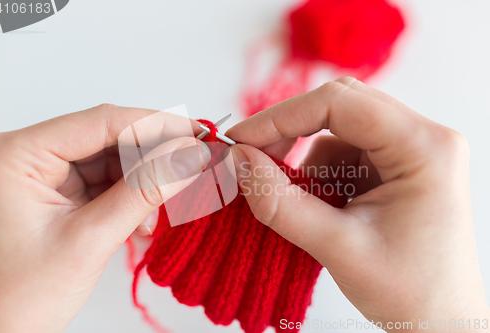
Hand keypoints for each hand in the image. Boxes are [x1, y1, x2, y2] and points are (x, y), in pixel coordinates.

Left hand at [0, 104, 209, 332]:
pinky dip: (129, 196)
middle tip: (194, 163)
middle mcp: (25, 157)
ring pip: (108, 160)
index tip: (197, 133)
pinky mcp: (53, 195)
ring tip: (166, 203)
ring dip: (143, 180)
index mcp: (16, 156)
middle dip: (153, 155)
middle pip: (106, 138)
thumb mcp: (90, 240)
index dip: (157, 125)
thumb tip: (190, 155)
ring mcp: (39, 176)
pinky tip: (143, 218)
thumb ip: (145, 191)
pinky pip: (101, 182)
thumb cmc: (17, 300)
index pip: (101, 122)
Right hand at [226, 77, 489, 331]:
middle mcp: (421, 139)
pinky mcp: (393, 168)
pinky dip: (318, 178)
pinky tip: (322, 210)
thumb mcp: (339, 248)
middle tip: (252, 160)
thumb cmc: (411, 292)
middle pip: (339, 109)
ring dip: (305, 164)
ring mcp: (408, 152)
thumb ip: (280, 203)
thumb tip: (239, 161)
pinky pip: (343, 155)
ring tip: (301, 206)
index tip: (240, 141)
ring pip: (336, 133)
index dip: (281, 117)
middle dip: (289, 134)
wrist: (440, 323)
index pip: (340, 103)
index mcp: (423, 148)